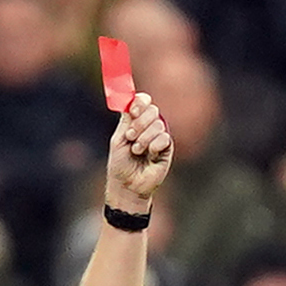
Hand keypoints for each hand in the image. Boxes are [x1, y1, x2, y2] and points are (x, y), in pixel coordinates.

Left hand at [106, 92, 172, 207]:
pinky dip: (154, 146)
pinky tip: (149, 156)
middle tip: (130, 136)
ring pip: (158, 124)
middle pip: (152, 109)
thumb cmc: (120, 163)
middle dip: (140, 123)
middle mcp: (148, 126)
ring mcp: (159, 136)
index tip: (133, 111)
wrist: (127, 185)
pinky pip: (164, 138)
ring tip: (137, 151)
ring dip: (144, 138)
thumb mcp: (119, 139)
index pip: (143, 101)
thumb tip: (130, 100)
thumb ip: (126, 120)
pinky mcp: (167, 148)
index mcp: (136, 120)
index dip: (140, 103)